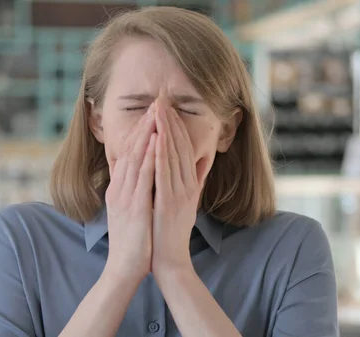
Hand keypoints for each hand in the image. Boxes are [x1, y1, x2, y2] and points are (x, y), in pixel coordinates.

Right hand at [104, 105, 156, 282]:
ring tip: (156, 113)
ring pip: (134, 158)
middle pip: (130, 149)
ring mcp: (124, 196)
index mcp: (119, 188)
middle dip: (144, 125)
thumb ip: (135, 191)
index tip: (152, 114)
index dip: (140, 132)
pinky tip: (155, 141)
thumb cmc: (134, 240)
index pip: (128, 153)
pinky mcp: (133, 206)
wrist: (125, 267)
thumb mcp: (131, 210)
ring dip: (146, 134)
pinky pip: (141, 177)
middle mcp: (119, 188)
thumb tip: (144, 175)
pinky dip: (147, 157)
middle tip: (156, 104)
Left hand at [152, 100, 205, 274]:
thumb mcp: (188, 202)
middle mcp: (187, 185)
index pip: (185, 148)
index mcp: (189, 183)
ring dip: (166, 131)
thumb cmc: (173, 231)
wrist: (170, 259)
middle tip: (162, 98)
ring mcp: (179, 193)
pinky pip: (165, 175)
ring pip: (173, 156)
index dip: (177, 125)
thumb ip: (195, 181)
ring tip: (159, 110)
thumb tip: (202, 161)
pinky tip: (157, 139)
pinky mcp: (169, 203)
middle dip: (170, 121)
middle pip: (180, 146)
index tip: (168, 106)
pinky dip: (161, 155)